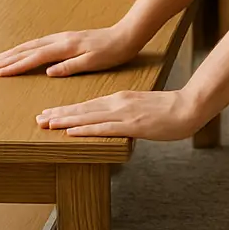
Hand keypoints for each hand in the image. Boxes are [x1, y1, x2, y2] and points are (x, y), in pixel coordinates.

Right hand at [0, 24, 144, 78]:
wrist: (127, 35)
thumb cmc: (112, 52)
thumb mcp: (94, 62)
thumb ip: (71, 67)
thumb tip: (49, 72)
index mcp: (65, 48)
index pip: (35, 58)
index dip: (15, 65)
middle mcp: (61, 40)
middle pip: (28, 49)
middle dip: (7, 57)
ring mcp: (63, 38)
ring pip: (32, 44)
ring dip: (13, 52)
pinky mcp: (67, 38)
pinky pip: (40, 43)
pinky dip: (26, 47)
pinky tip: (21, 50)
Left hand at [37, 89, 204, 141]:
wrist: (189, 107)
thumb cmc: (170, 109)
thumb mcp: (143, 108)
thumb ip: (127, 113)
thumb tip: (113, 122)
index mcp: (121, 98)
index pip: (88, 105)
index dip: (68, 109)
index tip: (50, 113)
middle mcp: (118, 102)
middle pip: (83, 109)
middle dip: (60, 114)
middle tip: (39, 118)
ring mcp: (124, 113)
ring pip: (89, 116)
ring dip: (66, 120)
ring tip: (47, 123)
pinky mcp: (131, 124)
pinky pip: (103, 127)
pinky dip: (85, 129)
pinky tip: (71, 131)